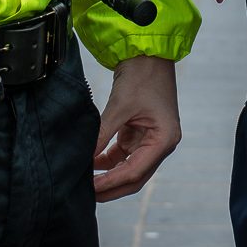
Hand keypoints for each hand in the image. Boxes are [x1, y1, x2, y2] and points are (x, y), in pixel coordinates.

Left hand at [93, 55, 180, 201]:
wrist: (148, 52)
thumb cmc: (142, 75)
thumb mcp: (120, 105)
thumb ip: (102, 133)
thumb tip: (82, 158)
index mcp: (165, 140)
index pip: (135, 171)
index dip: (110, 183)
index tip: (89, 188)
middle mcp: (161, 144)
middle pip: (134, 178)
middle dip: (110, 187)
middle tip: (85, 194)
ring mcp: (151, 141)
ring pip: (128, 169)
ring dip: (107, 176)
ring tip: (84, 181)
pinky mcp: (140, 134)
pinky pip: (123, 156)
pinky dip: (107, 161)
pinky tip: (90, 163)